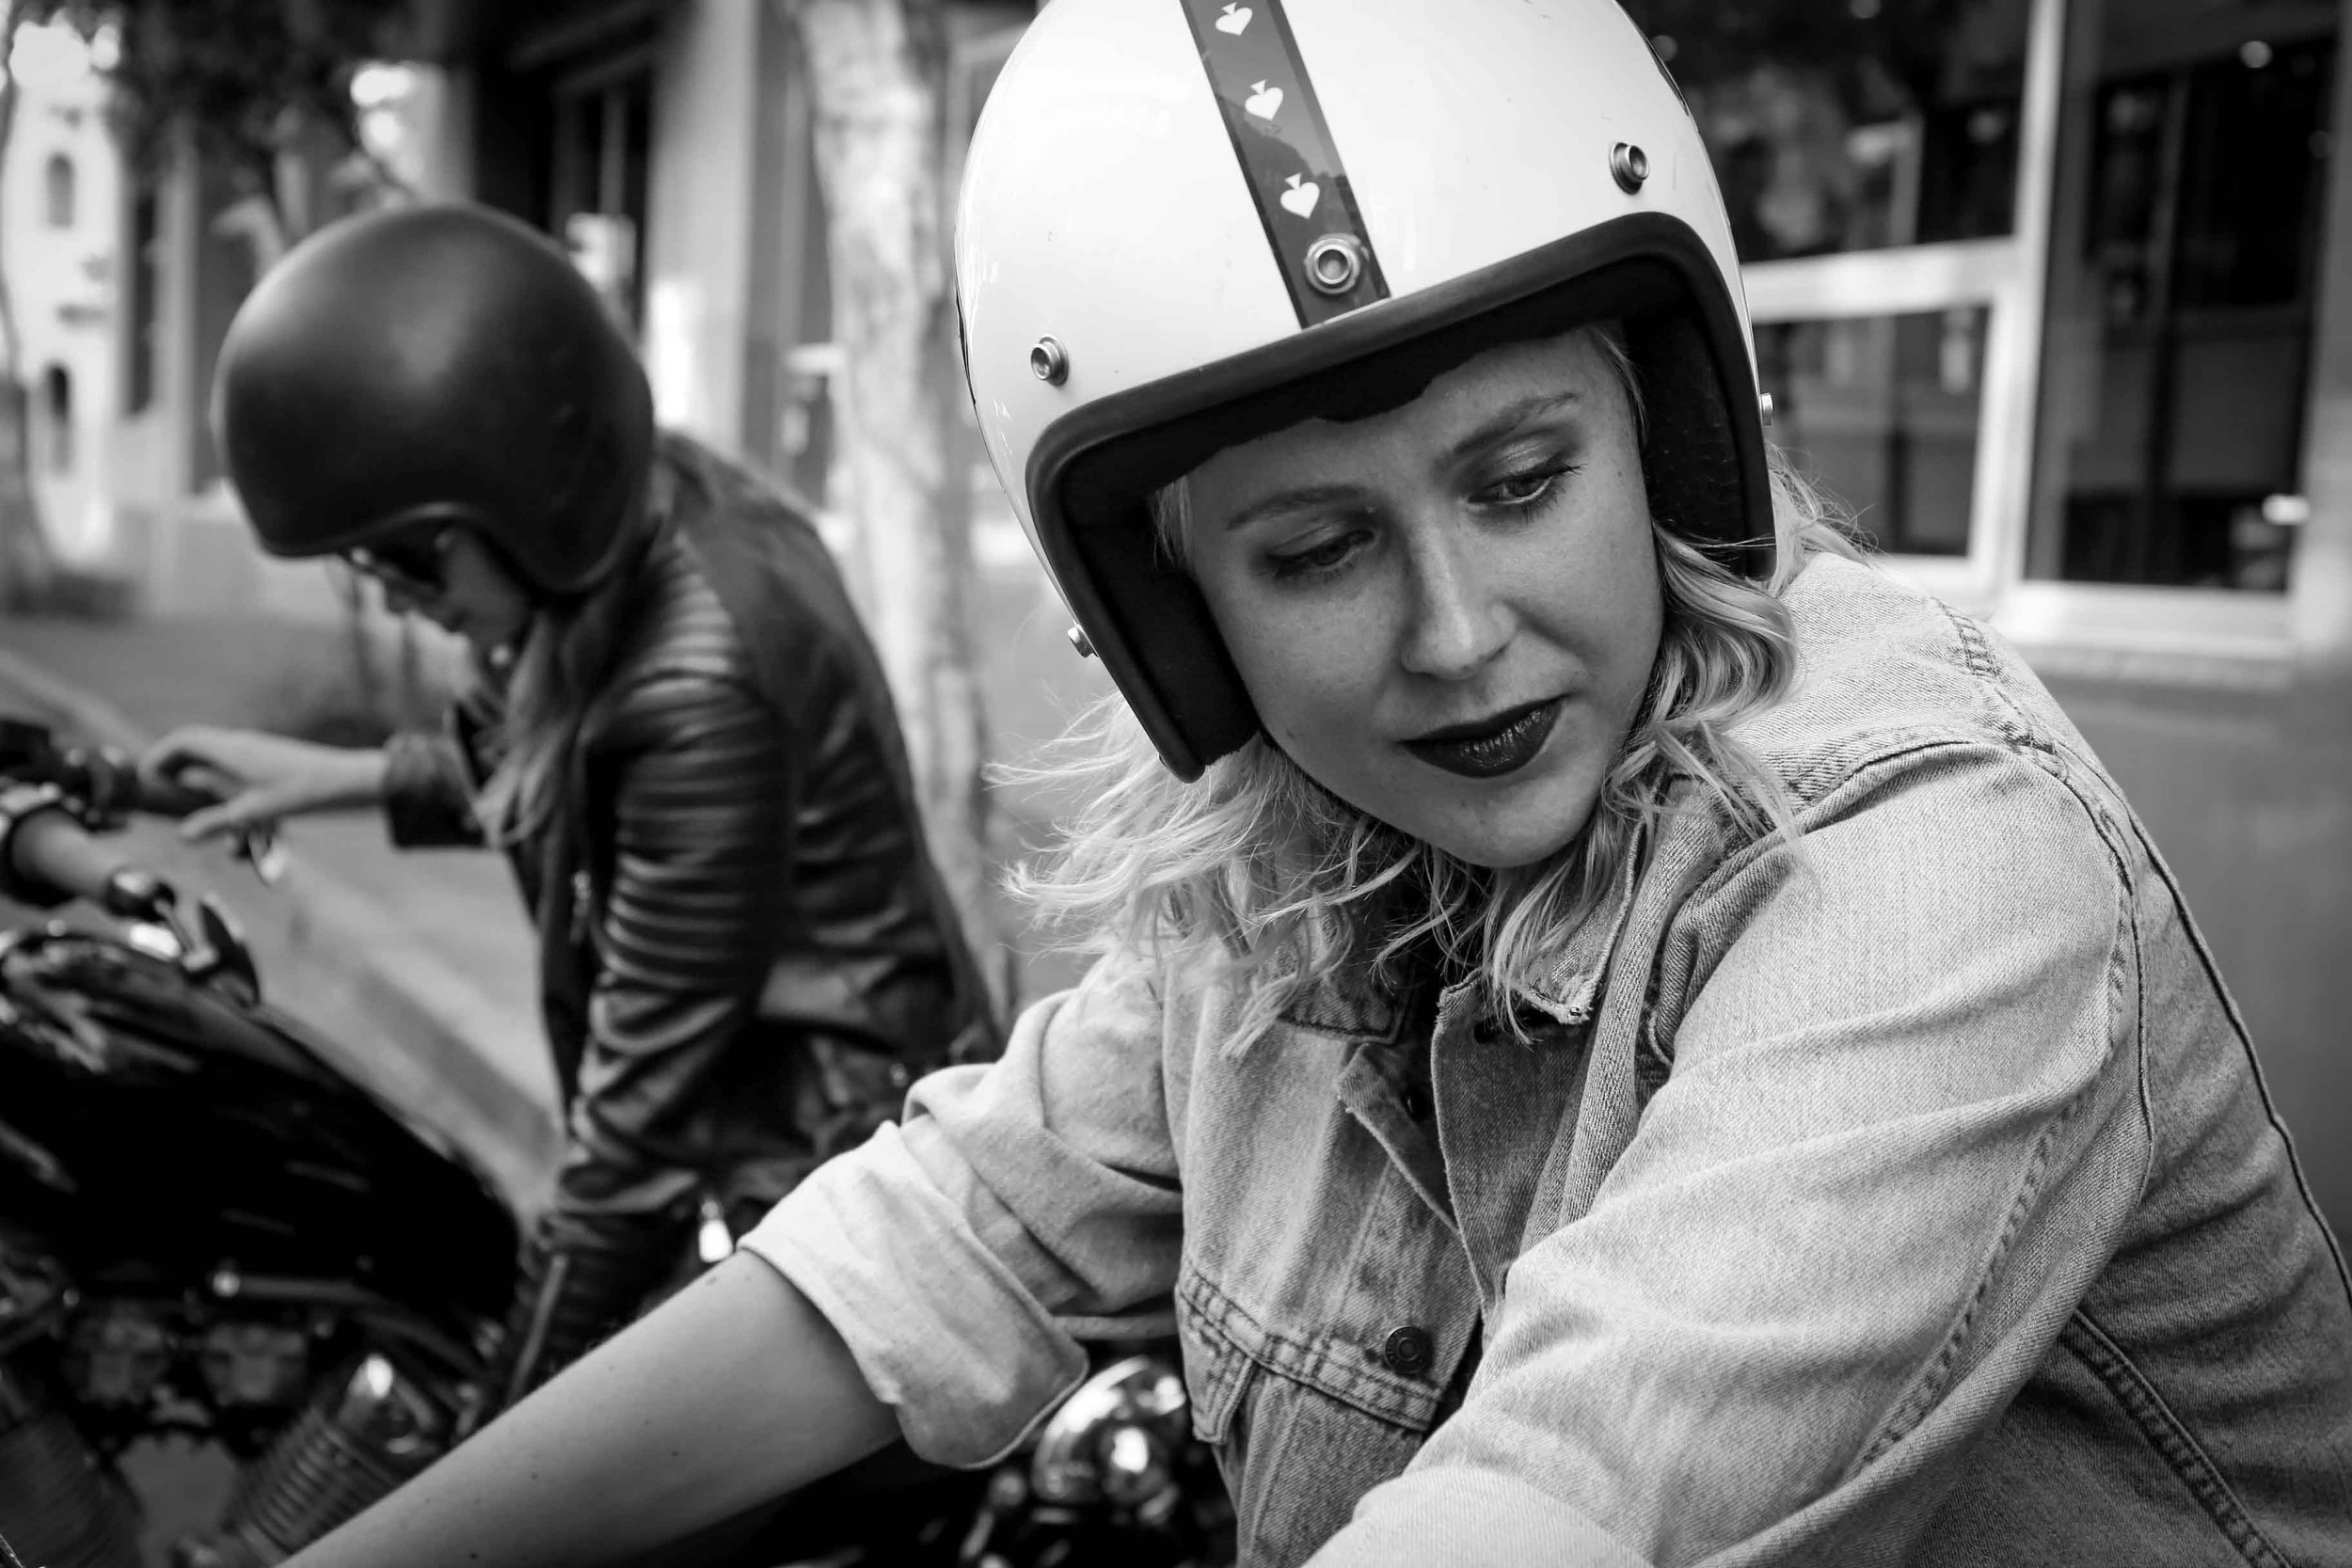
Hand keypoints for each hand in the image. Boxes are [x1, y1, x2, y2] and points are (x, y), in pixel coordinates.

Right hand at [140, 726, 388, 843]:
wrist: (354, 780)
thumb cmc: (307, 792)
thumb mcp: (258, 812)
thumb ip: (217, 822)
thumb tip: (182, 835)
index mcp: (233, 748)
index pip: (182, 739)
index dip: (158, 756)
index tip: (146, 780)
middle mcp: (243, 743)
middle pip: (196, 748)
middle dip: (177, 771)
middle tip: (167, 798)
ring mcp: (259, 750)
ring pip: (218, 760)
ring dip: (204, 782)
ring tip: (200, 812)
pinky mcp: (273, 761)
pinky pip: (239, 769)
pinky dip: (228, 788)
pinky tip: (237, 818)